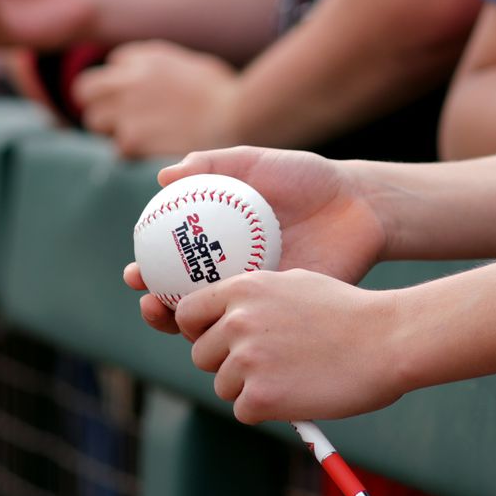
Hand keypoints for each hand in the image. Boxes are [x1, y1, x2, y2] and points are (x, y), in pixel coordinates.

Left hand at [74, 41, 241, 157]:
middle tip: (119, 117)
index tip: (133, 94)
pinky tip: (154, 151)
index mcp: (146, 57)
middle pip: (85, 89)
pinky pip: (117, 148)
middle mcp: (129, 78)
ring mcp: (127, 107)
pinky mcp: (131, 137)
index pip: (112, 64)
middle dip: (98, 103)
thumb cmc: (221, 92)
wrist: (234, 115)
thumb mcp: (189, 63)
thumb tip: (140, 73)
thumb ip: (158, 65)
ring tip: (139, 135)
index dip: (120, 81)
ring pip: (95, 120)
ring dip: (110, 129)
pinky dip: (131, 153)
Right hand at [124, 145, 387, 332]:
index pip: (169, 265)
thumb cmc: (307, 179)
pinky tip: (225, 325)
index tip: (134, 273)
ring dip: (187, 327)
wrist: (360, 205)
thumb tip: (163, 177)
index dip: (146, 273)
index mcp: (216, 244)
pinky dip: (234, 331)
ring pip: (213, 322)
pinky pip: (253, 327)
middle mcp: (231, 273)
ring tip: (179, 320)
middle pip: (181, 300)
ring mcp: (257, 297)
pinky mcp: (284, 313)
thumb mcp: (256, 164)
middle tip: (149, 302)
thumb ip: (212, 165)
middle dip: (156, 309)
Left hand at [173, 269, 406, 422]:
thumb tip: (221, 317)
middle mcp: (236, 321)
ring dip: (249, 389)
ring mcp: (246, 359)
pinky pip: (243, 411)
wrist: (389, 340)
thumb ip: (252, 299)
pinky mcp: (260, 395)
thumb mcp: (292, 284)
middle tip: (266, 366)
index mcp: (241, 289)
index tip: (217, 341)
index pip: (186, 314)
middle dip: (226, 364)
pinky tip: (297, 395)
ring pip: (222, 385)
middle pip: (200, 355)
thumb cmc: (348, 312)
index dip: (199, 331)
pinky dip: (266, 411)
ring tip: (291, 377)